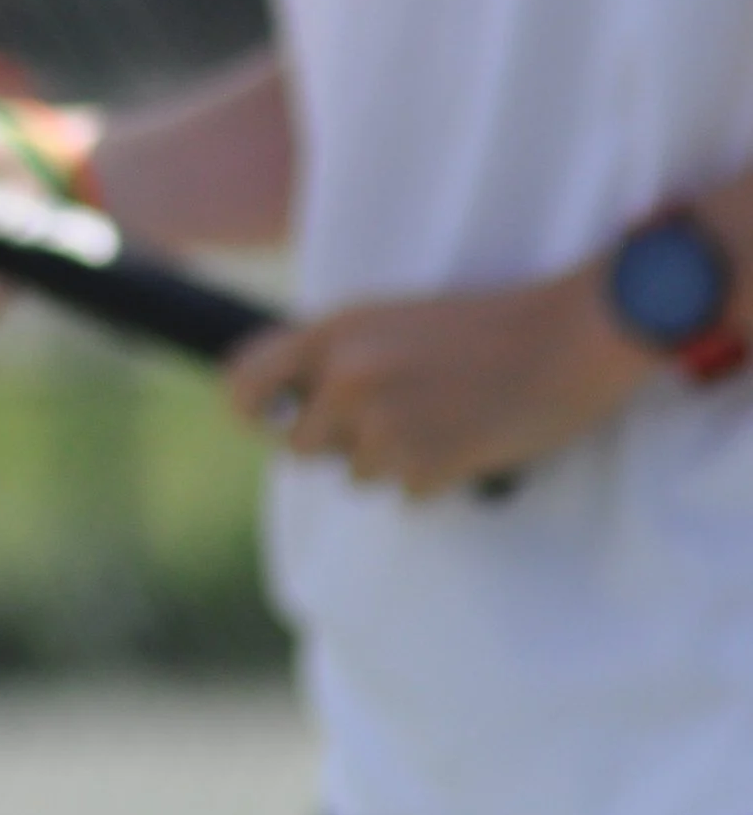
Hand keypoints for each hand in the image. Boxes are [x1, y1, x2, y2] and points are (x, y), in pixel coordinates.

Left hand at [224, 267, 656, 495]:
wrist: (570, 335)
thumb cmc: (485, 325)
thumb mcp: (389, 322)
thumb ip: (336, 358)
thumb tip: (289, 407)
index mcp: (332, 334)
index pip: (244, 382)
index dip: (245, 410)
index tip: (260, 423)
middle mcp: (346, 379)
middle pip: (299, 446)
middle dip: (337, 444)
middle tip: (393, 421)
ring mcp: (384, 423)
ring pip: (358, 474)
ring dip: (395, 460)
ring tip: (445, 417)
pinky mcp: (427, 464)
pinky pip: (410, 493)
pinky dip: (437, 478)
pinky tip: (470, 439)